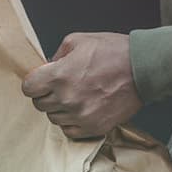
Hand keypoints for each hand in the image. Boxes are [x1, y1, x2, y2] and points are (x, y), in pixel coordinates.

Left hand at [21, 32, 141, 138]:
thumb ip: (57, 55)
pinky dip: (71, 122)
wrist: (142, 68)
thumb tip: (47, 67)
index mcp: (59, 76)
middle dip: (46, 94)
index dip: (33, 83)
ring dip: (59, 108)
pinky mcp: (95, 127)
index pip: (28, 88)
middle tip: (59, 86)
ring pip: (54, 118)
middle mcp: (67, 99)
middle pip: (40, 104)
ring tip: (74, 96)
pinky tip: (80, 109)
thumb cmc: (113, 52)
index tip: (40, 80)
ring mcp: (81, 115)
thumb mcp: (78, 40)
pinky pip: (70, 131)